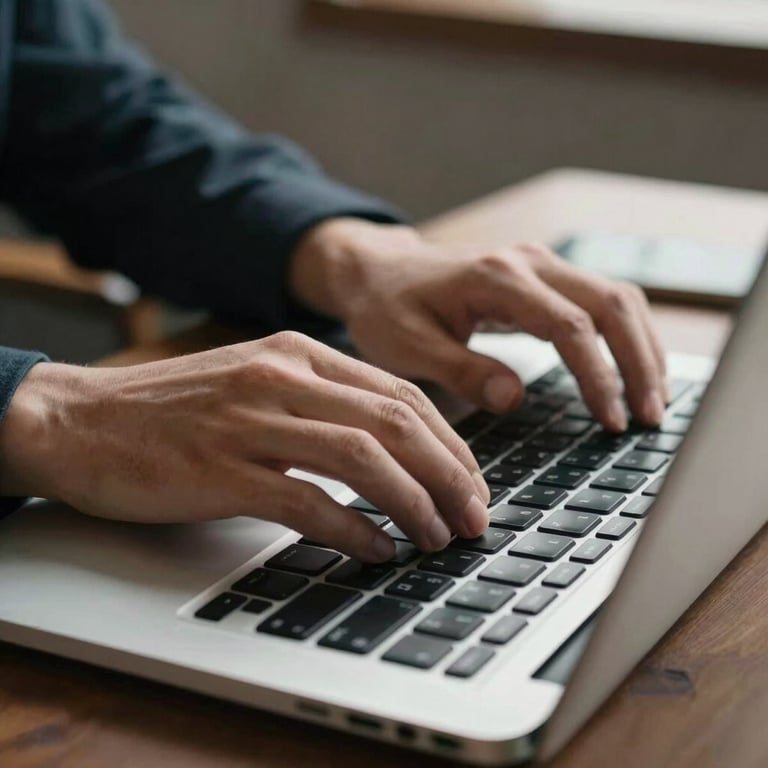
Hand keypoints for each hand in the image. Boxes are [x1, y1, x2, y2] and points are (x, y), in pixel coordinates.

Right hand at [0, 333, 489, 560]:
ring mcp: (251, 421)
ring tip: (436, 538)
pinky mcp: (222, 469)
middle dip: (449, 474)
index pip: (400, 393)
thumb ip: (320, 401)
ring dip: (413, 503)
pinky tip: (376, 550)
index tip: (471, 482)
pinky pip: (308, 501)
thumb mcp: (256, 381)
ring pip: (363, 458)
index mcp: (298, 352)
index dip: (450, 442)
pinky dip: (353, 529)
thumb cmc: (173, 409)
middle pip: (396, 422)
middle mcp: (282, 377)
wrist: (81, 420)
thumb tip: (393, 448)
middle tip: (473, 517)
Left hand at [291, 219, 667, 431]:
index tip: (612, 421)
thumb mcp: (408, 347)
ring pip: (616, 298)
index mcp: (495, 279)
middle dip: (639, 362)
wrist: (377, 271)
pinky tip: (632, 372)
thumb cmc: (386, 308)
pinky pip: (600, 300)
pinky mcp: (542, 276)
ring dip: (642, 348)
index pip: (570, 326)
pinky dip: (625, 335)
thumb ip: (461, 371)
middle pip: (612, 304)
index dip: (599, 376)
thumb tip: (515, 398)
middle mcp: (527, 263)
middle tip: (650, 418)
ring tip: (653, 401)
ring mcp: (539, 264)